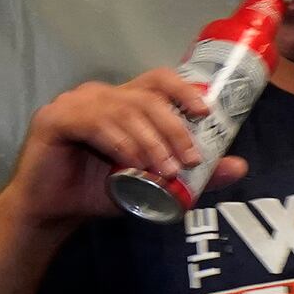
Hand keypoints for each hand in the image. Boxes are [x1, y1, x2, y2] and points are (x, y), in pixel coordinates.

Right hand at [0, 70, 246, 229]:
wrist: (57, 211)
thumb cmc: (103, 190)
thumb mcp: (156, 182)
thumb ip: (195, 173)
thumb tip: (239, 166)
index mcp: (125, 101)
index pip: (159, 81)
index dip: (184, 90)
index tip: (205, 113)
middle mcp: (101, 95)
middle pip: (147, 97)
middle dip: (174, 128)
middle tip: (189, 160)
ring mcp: (75, 103)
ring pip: (123, 110)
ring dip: (150, 140)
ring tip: (164, 169)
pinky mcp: (53, 118)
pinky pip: (93, 122)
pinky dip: (118, 142)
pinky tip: (131, 162)